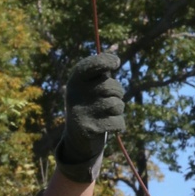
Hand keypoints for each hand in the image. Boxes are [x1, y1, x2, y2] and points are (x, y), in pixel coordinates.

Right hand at [56, 52, 125, 180]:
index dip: (107, 61)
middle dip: (118, 92)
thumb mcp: (92, 84)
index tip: (116, 63)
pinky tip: (110, 125)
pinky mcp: (89, 129)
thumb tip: (114, 59)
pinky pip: (118, 122)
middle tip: (114, 96)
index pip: (93, 64)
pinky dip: (119, 125)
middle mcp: (75, 93)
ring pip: (116, 105)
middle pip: (111, 86)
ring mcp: (81, 111)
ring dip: (119, 109)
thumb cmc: (91, 103)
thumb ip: (102, 71)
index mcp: (75, 79)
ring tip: (108, 111)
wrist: (77, 136)